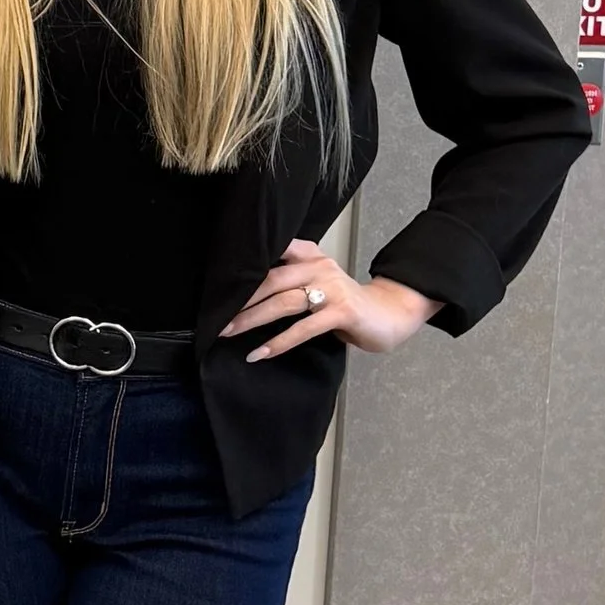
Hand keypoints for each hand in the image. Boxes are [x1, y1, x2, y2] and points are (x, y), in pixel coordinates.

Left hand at [222, 237, 436, 363]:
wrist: (388, 314)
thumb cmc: (345, 302)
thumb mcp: (317, 281)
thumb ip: (290, 278)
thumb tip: (244, 292)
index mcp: (310, 256)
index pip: (274, 251)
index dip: (246, 265)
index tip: (218, 280)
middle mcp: (320, 267)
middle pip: (271, 281)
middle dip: (241, 300)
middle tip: (216, 317)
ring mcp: (332, 289)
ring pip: (284, 302)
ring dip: (252, 320)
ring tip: (229, 333)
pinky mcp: (342, 312)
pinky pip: (303, 328)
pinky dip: (279, 342)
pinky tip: (261, 353)